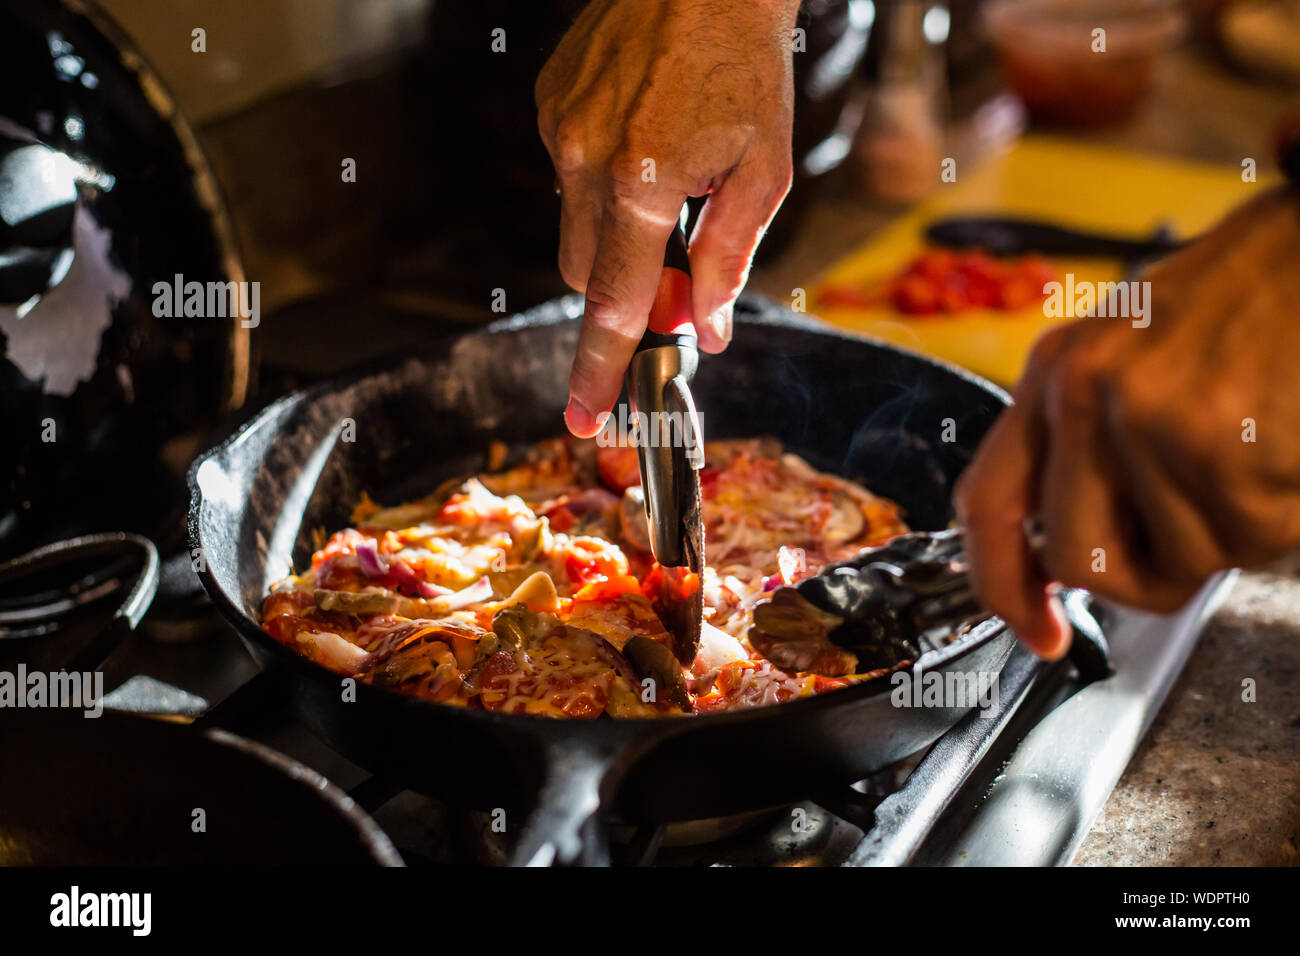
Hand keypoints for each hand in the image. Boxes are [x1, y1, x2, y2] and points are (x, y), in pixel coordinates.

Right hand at [535, 0, 799, 435]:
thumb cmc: (746, 67)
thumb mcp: (764, 171)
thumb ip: (729, 258)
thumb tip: (704, 330)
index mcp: (642, 182)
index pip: (613, 305)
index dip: (599, 370)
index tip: (585, 418)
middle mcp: (584, 159)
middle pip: (584, 277)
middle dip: (623, 295)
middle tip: (677, 282)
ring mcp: (559, 130)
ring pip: (571, 230)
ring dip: (614, 238)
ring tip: (666, 184)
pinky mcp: (549, 107)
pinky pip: (566, 178)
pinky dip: (601, 187)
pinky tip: (642, 144)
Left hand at [955, 187, 1299, 658]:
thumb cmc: (1237, 300)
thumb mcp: (1125, 349)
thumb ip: (1081, 440)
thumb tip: (1069, 549)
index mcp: (1054, 373)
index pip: (987, 504)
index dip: (1002, 586)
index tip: (1038, 632)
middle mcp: (1088, 396)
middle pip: (1079, 560)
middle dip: (1138, 573)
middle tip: (1185, 534)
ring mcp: (1156, 424)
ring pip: (1178, 563)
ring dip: (1223, 536)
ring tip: (1249, 457)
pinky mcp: (1230, 450)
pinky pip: (1249, 543)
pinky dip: (1275, 518)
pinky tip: (1281, 451)